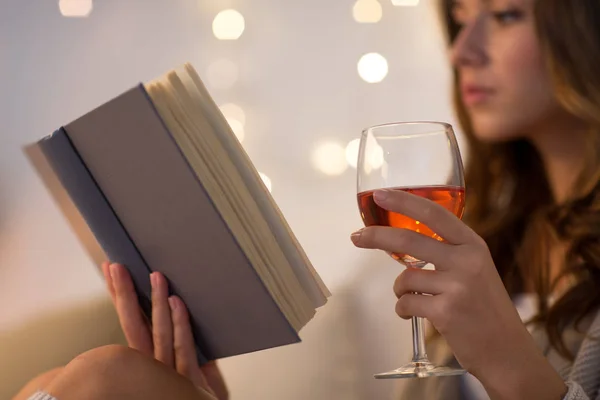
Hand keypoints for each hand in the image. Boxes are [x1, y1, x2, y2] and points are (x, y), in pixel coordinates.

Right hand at [101, 262, 228, 399]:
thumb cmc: (192, 392)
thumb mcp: (182, 364)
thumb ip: (180, 341)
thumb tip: (181, 306)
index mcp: (146, 359)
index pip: (129, 321)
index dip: (119, 296)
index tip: (110, 272)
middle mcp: (150, 365)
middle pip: (133, 324)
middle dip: (123, 294)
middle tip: (117, 267)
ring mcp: (168, 373)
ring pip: (158, 332)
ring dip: (156, 301)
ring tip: (155, 275)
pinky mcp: (188, 381)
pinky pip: (183, 347)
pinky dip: (180, 323)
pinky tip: (176, 302)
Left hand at [351, 189, 565, 399]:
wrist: (507, 352)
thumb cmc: (485, 310)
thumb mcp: (476, 270)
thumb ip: (449, 252)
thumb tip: (402, 239)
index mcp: (473, 245)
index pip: (435, 214)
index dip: (405, 201)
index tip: (380, 194)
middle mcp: (467, 261)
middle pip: (409, 240)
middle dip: (377, 237)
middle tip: (356, 237)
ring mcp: (458, 286)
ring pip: (405, 278)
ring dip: (400, 290)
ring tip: (413, 300)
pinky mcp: (446, 312)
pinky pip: (406, 303)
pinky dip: (403, 310)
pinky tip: (415, 315)